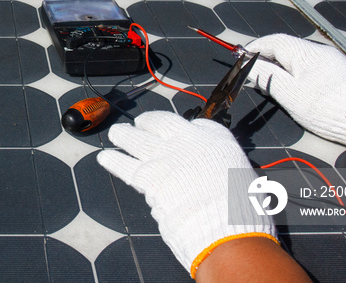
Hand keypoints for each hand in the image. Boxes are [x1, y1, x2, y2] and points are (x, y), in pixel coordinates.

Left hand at [97, 111, 276, 278]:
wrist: (223, 223)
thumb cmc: (239, 204)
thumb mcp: (239, 171)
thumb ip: (219, 158)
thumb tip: (207, 155)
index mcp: (212, 139)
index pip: (194, 124)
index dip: (177, 124)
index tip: (167, 125)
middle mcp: (185, 142)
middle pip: (157, 124)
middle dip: (146, 123)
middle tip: (137, 124)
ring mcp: (164, 158)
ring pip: (137, 139)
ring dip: (124, 135)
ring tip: (116, 133)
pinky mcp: (148, 178)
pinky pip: (124, 165)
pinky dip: (113, 160)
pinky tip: (105, 157)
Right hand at [245, 34, 345, 146]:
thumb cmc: (325, 108)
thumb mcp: (288, 94)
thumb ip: (267, 76)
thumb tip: (250, 65)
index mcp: (305, 53)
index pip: (274, 41)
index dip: (255, 48)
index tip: (242, 56)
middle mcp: (320, 51)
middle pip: (287, 48)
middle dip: (268, 58)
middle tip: (254, 73)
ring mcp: (332, 60)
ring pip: (299, 57)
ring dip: (283, 66)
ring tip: (273, 82)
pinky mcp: (340, 71)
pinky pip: (312, 65)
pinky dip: (298, 72)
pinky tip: (295, 86)